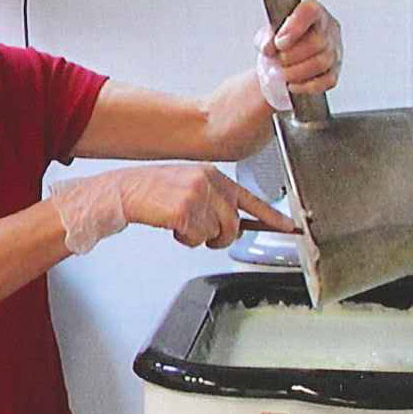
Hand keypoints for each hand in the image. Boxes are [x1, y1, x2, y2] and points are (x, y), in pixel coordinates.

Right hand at [116, 163, 293, 248]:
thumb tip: (233, 224)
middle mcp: (209, 183)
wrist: (122, 191)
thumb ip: (213, 200)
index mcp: (212, 175)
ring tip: (180, 223)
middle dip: (220, 236)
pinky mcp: (185, 210)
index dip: (272, 217)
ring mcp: (197, 196)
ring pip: (215, 234)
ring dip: (198, 237)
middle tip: (201, 232)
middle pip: (233, 224)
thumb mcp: (188, 185)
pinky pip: (197, 239)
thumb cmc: (151, 192)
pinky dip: (184, 239)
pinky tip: (171, 225)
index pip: (249, 199)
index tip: (290, 227)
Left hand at [254, 0, 342, 108]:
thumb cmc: (279, 44)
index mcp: (313, 13)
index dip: (295, 27)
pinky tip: (292, 85)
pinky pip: (326, 81)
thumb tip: (269, 46)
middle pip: (317, 42)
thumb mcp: (267, 36)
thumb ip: (266, 38)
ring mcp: (335, 51)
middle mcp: (328, 30)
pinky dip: (305, 86)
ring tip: (281, 74)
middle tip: (278, 60)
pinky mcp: (334, 72)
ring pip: (322, 63)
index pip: (310, 11)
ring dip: (296, 72)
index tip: (279, 42)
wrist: (282, 63)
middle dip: (292, 56)